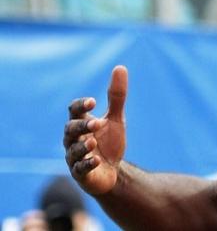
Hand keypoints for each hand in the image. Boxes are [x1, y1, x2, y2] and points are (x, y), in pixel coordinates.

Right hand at [63, 65, 127, 194]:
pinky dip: (88, 164)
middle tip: (96, 123)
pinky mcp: (81, 174)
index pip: (74, 111)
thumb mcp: (115, 118)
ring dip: (82, 145)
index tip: (93, 101)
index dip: (81, 106)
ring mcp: (75, 157)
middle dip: (81, 126)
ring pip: (73, 150)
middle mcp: (74, 140)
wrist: (113, 171)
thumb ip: (116, 96)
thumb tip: (120, 67)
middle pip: (70, 130)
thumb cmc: (109, 142)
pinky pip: (80, 169)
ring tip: (93, 141)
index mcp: (81, 124)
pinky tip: (97, 161)